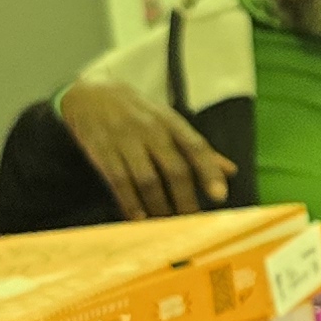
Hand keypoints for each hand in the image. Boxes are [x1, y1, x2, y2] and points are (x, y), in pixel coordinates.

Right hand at [60, 79, 229, 219]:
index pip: (196, 147)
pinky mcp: (104, 153)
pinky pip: (119, 182)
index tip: (220, 196)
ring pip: (148, 180)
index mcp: (171, 122)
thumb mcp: (169, 122)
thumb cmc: (139, 113)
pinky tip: (138, 218)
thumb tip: (230, 171)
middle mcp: (151, 130)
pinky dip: (130, 203)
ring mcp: (126, 141)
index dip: (209, 172)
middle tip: (191, 222)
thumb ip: (197, 148)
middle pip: (174, 169)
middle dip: (185, 200)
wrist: (90, 95)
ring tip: (166, 224)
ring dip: (159, 206)